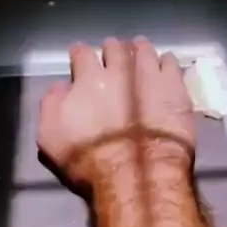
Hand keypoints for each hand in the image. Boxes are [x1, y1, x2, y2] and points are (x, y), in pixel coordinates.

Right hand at [37, 37, 194, 190]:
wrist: (136, 177)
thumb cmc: (88, 161)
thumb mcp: (50, 138)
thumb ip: (51, 105)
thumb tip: (60, 87)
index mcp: (88, 79)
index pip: (81, 54)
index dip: (79, 53)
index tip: (79, 55)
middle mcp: (120, 71)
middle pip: (116, 48)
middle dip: (112, 49)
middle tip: (113, 52)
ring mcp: (151, 78)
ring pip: (145, 52)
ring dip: (140, 49)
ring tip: (140, 50)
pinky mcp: (176, 91)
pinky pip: (171, 65)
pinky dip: (166, 61)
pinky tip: (166, 64)